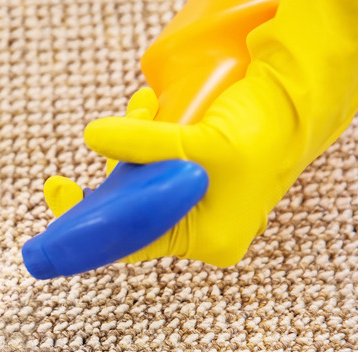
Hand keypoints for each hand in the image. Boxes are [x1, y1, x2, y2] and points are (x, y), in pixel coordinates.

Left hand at [56, 0, 357, 266]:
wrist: (298, 103)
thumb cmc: (263, 131)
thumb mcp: (198, 142)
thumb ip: (144, 143)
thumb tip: (91, 138)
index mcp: (206, 240)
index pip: (131, 243)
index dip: (87, 224)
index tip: (59, 195)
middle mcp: (200, 229)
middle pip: (130, 212)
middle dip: (109, 175)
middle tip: (80, 159)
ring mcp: (196, 203)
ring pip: (140, 183)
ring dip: (130, 148)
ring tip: (142, 109)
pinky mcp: (193, 178)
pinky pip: (154, 165)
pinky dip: (145, 139)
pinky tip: (147, 108)